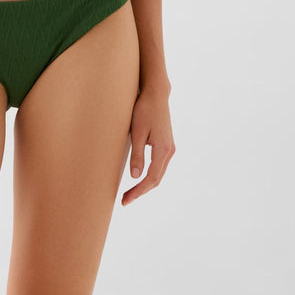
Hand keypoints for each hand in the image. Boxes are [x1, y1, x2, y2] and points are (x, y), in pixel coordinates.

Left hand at [121, 84, 174, 205]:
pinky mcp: (166, 144)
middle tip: (125, 200)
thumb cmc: (144, 110)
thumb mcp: (137, 133)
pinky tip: (139, 178)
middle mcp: (169, 151)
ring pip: (158, 173)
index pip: (151, 178)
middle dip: (141, 191)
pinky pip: (159, 166)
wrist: (156, 94)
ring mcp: (169, 148)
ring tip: (130, 192)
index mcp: (163, 150)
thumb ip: (137, 155)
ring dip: (145, 184)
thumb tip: (135, 177)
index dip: (138, 191)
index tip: (126, 200)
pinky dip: (149, 175)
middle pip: (156, 179)